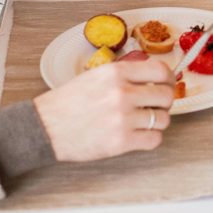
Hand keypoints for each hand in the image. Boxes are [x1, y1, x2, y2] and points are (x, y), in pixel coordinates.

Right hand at [33, 56, 174, 161]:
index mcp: (116, 72)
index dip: (168, 79)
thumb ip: (124, 75)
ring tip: (142, 122)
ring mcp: (123, 118)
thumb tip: (154, 78)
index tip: (166, 84)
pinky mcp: (121, 141)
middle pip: (166, 96)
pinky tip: (139, 136)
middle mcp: (122, 93)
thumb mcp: (95, 76)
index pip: (160, 70)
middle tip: (155, 106)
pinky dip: (151, 139)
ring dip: (157, 122)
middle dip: (164, 102)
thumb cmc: (67, 103)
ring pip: (163, 119)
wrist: (44, 128)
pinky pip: (154, 139)